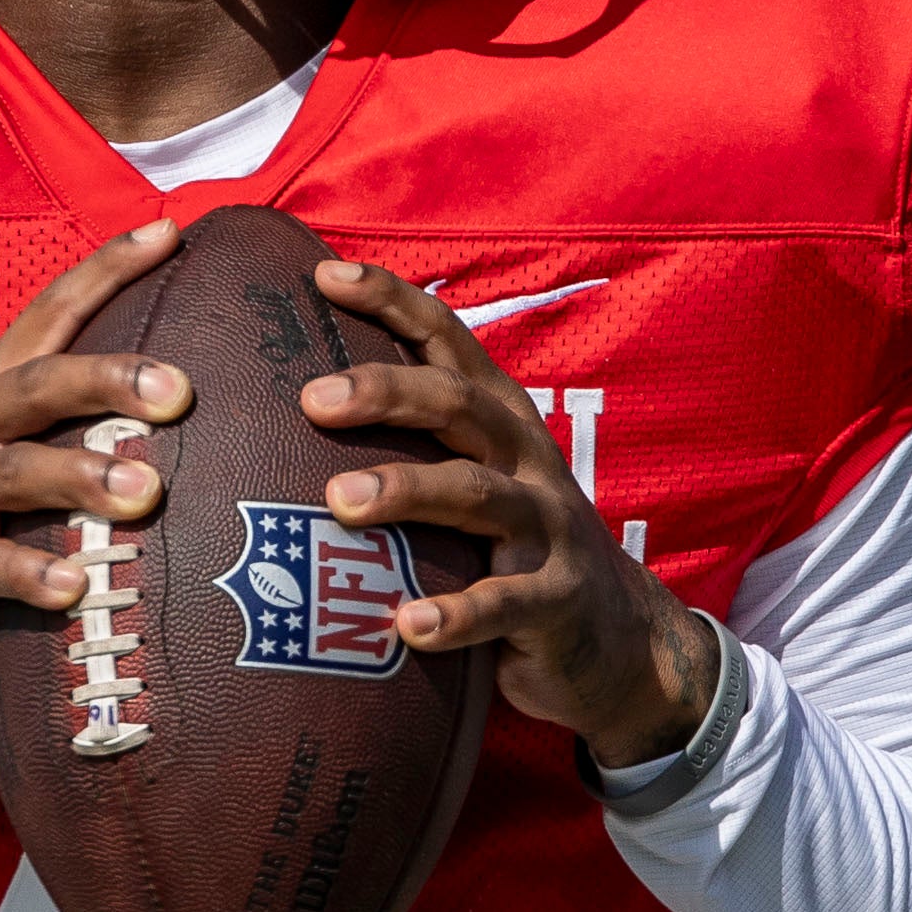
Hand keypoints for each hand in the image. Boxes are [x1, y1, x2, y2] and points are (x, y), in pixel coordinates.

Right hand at [0, 221, 190, 742]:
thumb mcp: (2, 473)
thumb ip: (68, 444)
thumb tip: (180, 428)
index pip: (47, 317)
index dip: (104, 271)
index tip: (168, 232)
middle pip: (36, 385)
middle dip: (107, 378)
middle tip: (178, 389)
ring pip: (14, 471)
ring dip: (80, 475)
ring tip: (144, 491)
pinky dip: (30, 574)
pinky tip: (76, 586)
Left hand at [299, 260, 716, 763]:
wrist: (620, 637)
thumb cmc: (515, 547)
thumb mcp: (477, 481)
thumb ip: (414, 447)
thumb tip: (291, 413)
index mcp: (500, 421)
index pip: (446, 343)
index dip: (391, 302)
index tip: (324, 274)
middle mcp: (525, 461)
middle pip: (459, 407)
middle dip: (388, 393)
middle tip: (313, 399)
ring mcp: (547, 530)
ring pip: (476, 496)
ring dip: (408, 491)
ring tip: (340, 501)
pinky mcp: (556, 602)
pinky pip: (504, 604)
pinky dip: (456, 615)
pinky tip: (407, 626)